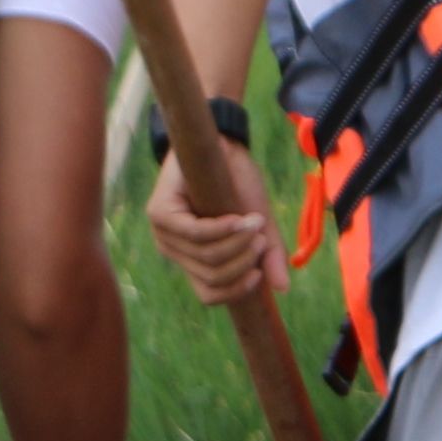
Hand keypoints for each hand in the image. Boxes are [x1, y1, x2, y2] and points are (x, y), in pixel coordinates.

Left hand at [142, 143, 285, 307]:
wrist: (223, 145)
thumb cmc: (238, 185)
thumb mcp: (258, 225)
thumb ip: (268, 255)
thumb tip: (282, 289)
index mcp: (192, 261)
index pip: (208, 295)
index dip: (235, 290)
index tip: (260, 274)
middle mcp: (173, 252)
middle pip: (211, 276)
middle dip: (244, 260)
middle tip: (262, 238)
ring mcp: (162, 234)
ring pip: (206, 257)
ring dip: (238, 242)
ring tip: (258, 223)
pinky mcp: (159, 213)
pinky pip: (197, 234)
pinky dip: (224, 228)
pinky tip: (242, 218)